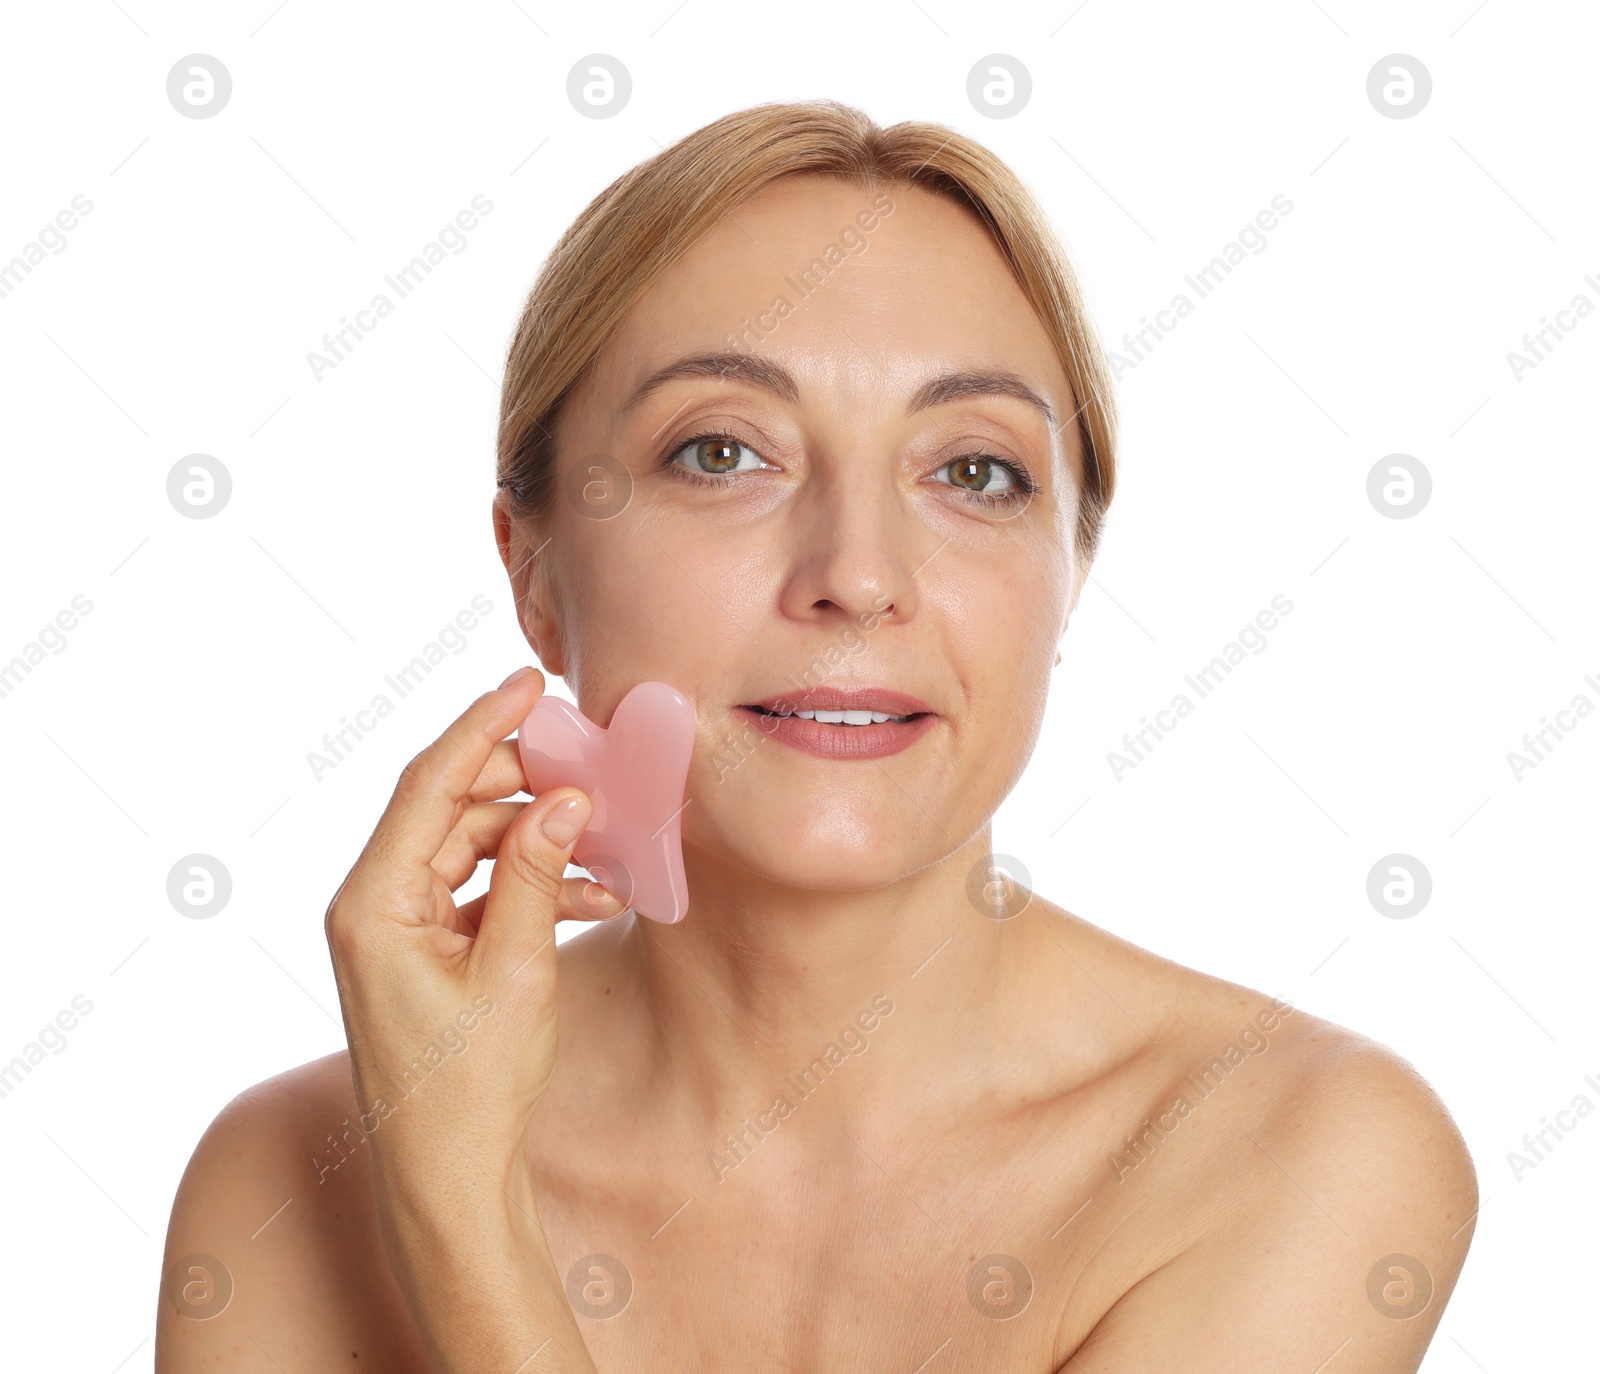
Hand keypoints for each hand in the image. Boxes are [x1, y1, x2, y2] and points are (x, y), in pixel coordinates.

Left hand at [321, 666, 618, 1370]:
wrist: (445, 1177)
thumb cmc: (469, 1088)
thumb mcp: (514, 973)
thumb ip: (538, 878)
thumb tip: (567, 802)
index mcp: (373, 904)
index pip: (429, 784)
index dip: (481, 726)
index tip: (528, 683)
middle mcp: (374, 905)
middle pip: (451, 809)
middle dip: (523, 785)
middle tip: (589, 766)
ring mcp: (397, 926)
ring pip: (472, 846)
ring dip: (538, 840)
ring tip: (606, 840)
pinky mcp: (424, 948)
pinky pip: (479, 889)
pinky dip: (532, 884)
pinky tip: (592, 891)